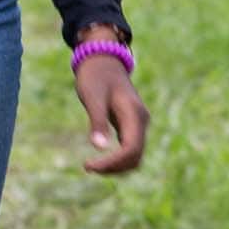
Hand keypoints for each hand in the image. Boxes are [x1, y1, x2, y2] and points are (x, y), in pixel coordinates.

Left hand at [74, 52, 148, 174]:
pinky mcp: (131, 125)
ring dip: (116, 166)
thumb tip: (99, 147)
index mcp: (134, 114)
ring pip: (135, 156)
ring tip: (92, 166)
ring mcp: (138, 124)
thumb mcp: (93, 97)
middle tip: (88, 167)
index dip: (112, 163)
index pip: (130, 149)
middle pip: (135, 157)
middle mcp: (141, 121)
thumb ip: (97, 121)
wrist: (103, 60)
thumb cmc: (95, 77)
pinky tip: (100, 160)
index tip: (88, 165)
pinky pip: (130, 149)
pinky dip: (117, 159)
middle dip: (113, 167)